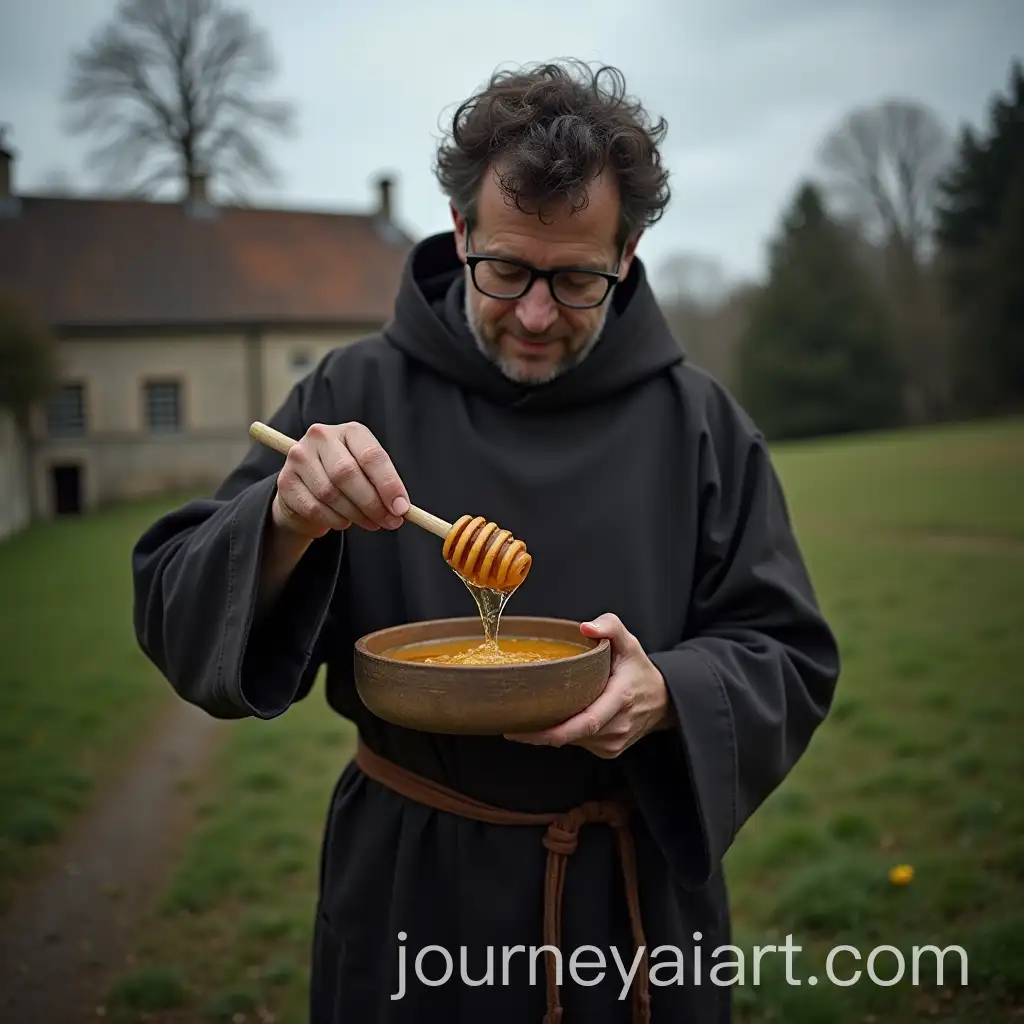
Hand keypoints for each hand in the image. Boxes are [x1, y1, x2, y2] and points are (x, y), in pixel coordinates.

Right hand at [271, 422, 409, 538]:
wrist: (308, 488)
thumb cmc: (347, 480)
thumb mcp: (368, 474)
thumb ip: (383, 487)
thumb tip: (401, 510)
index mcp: (349, 431)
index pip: (371, 456)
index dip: (388, 484)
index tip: (401, 509)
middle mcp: (321, 437)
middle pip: (348, 474)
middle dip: (372, 504)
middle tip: (389, 522)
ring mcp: (299, 457)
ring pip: (330, 493)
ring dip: (356, 515)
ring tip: (369, 523)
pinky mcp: (286, 481)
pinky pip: (315, 508)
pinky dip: (336, 520)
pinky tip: (344, 521)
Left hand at [505, 613, 675, 757]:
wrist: (664, 700)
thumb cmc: (639, 670)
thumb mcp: (629, 642)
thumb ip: (610, 626)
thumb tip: (586, 627)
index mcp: (621, 699)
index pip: (586, 722)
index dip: (553, 731)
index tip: (524, 729)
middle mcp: (618, 725)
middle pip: (572, 735)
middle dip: (540, 733)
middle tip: (511, 726)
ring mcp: (614, 742)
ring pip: (573, 741)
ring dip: (552, 732)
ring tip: (531, 719)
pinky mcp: (609, 751)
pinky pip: (580, 743)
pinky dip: (565, 734)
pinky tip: (557, 721)